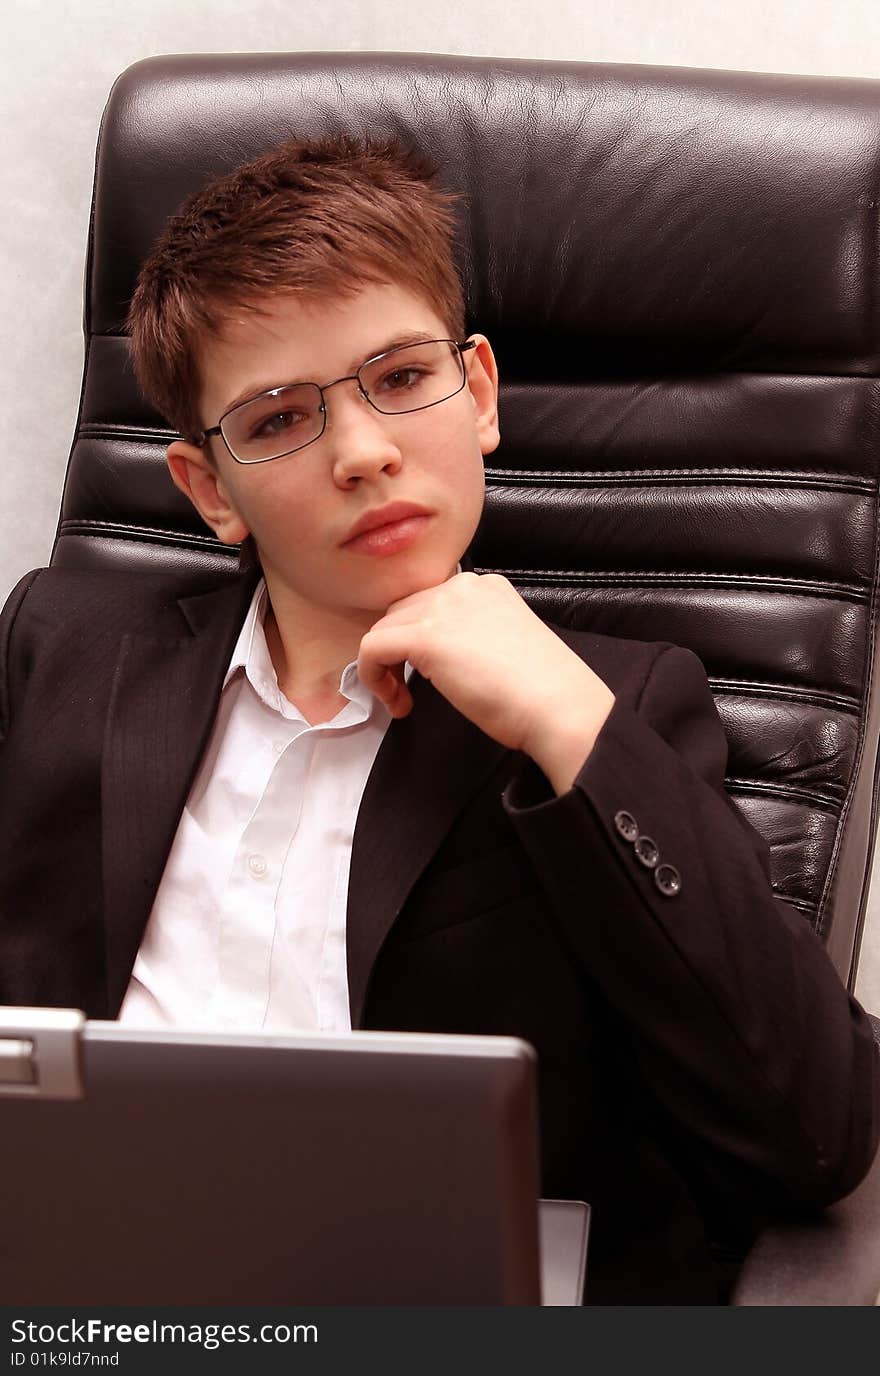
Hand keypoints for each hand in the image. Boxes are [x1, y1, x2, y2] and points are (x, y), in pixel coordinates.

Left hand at [357, 573, 614, 792]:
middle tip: (408, 690)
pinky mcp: (426, 637)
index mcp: (484, 587)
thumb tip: (440, 655)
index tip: (425, 677)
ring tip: (403, 701)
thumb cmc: (541, 692)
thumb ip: (470, 636)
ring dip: (384, 667)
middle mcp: (462, 587)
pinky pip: (373, 648)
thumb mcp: (503, 645)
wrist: (559, 707)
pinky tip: (397, 703)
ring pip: (383, 629)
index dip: (416, 640)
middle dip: (396, 652)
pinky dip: (373, 677)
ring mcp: (443, 608)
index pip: (428, 603)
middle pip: (401, 612)